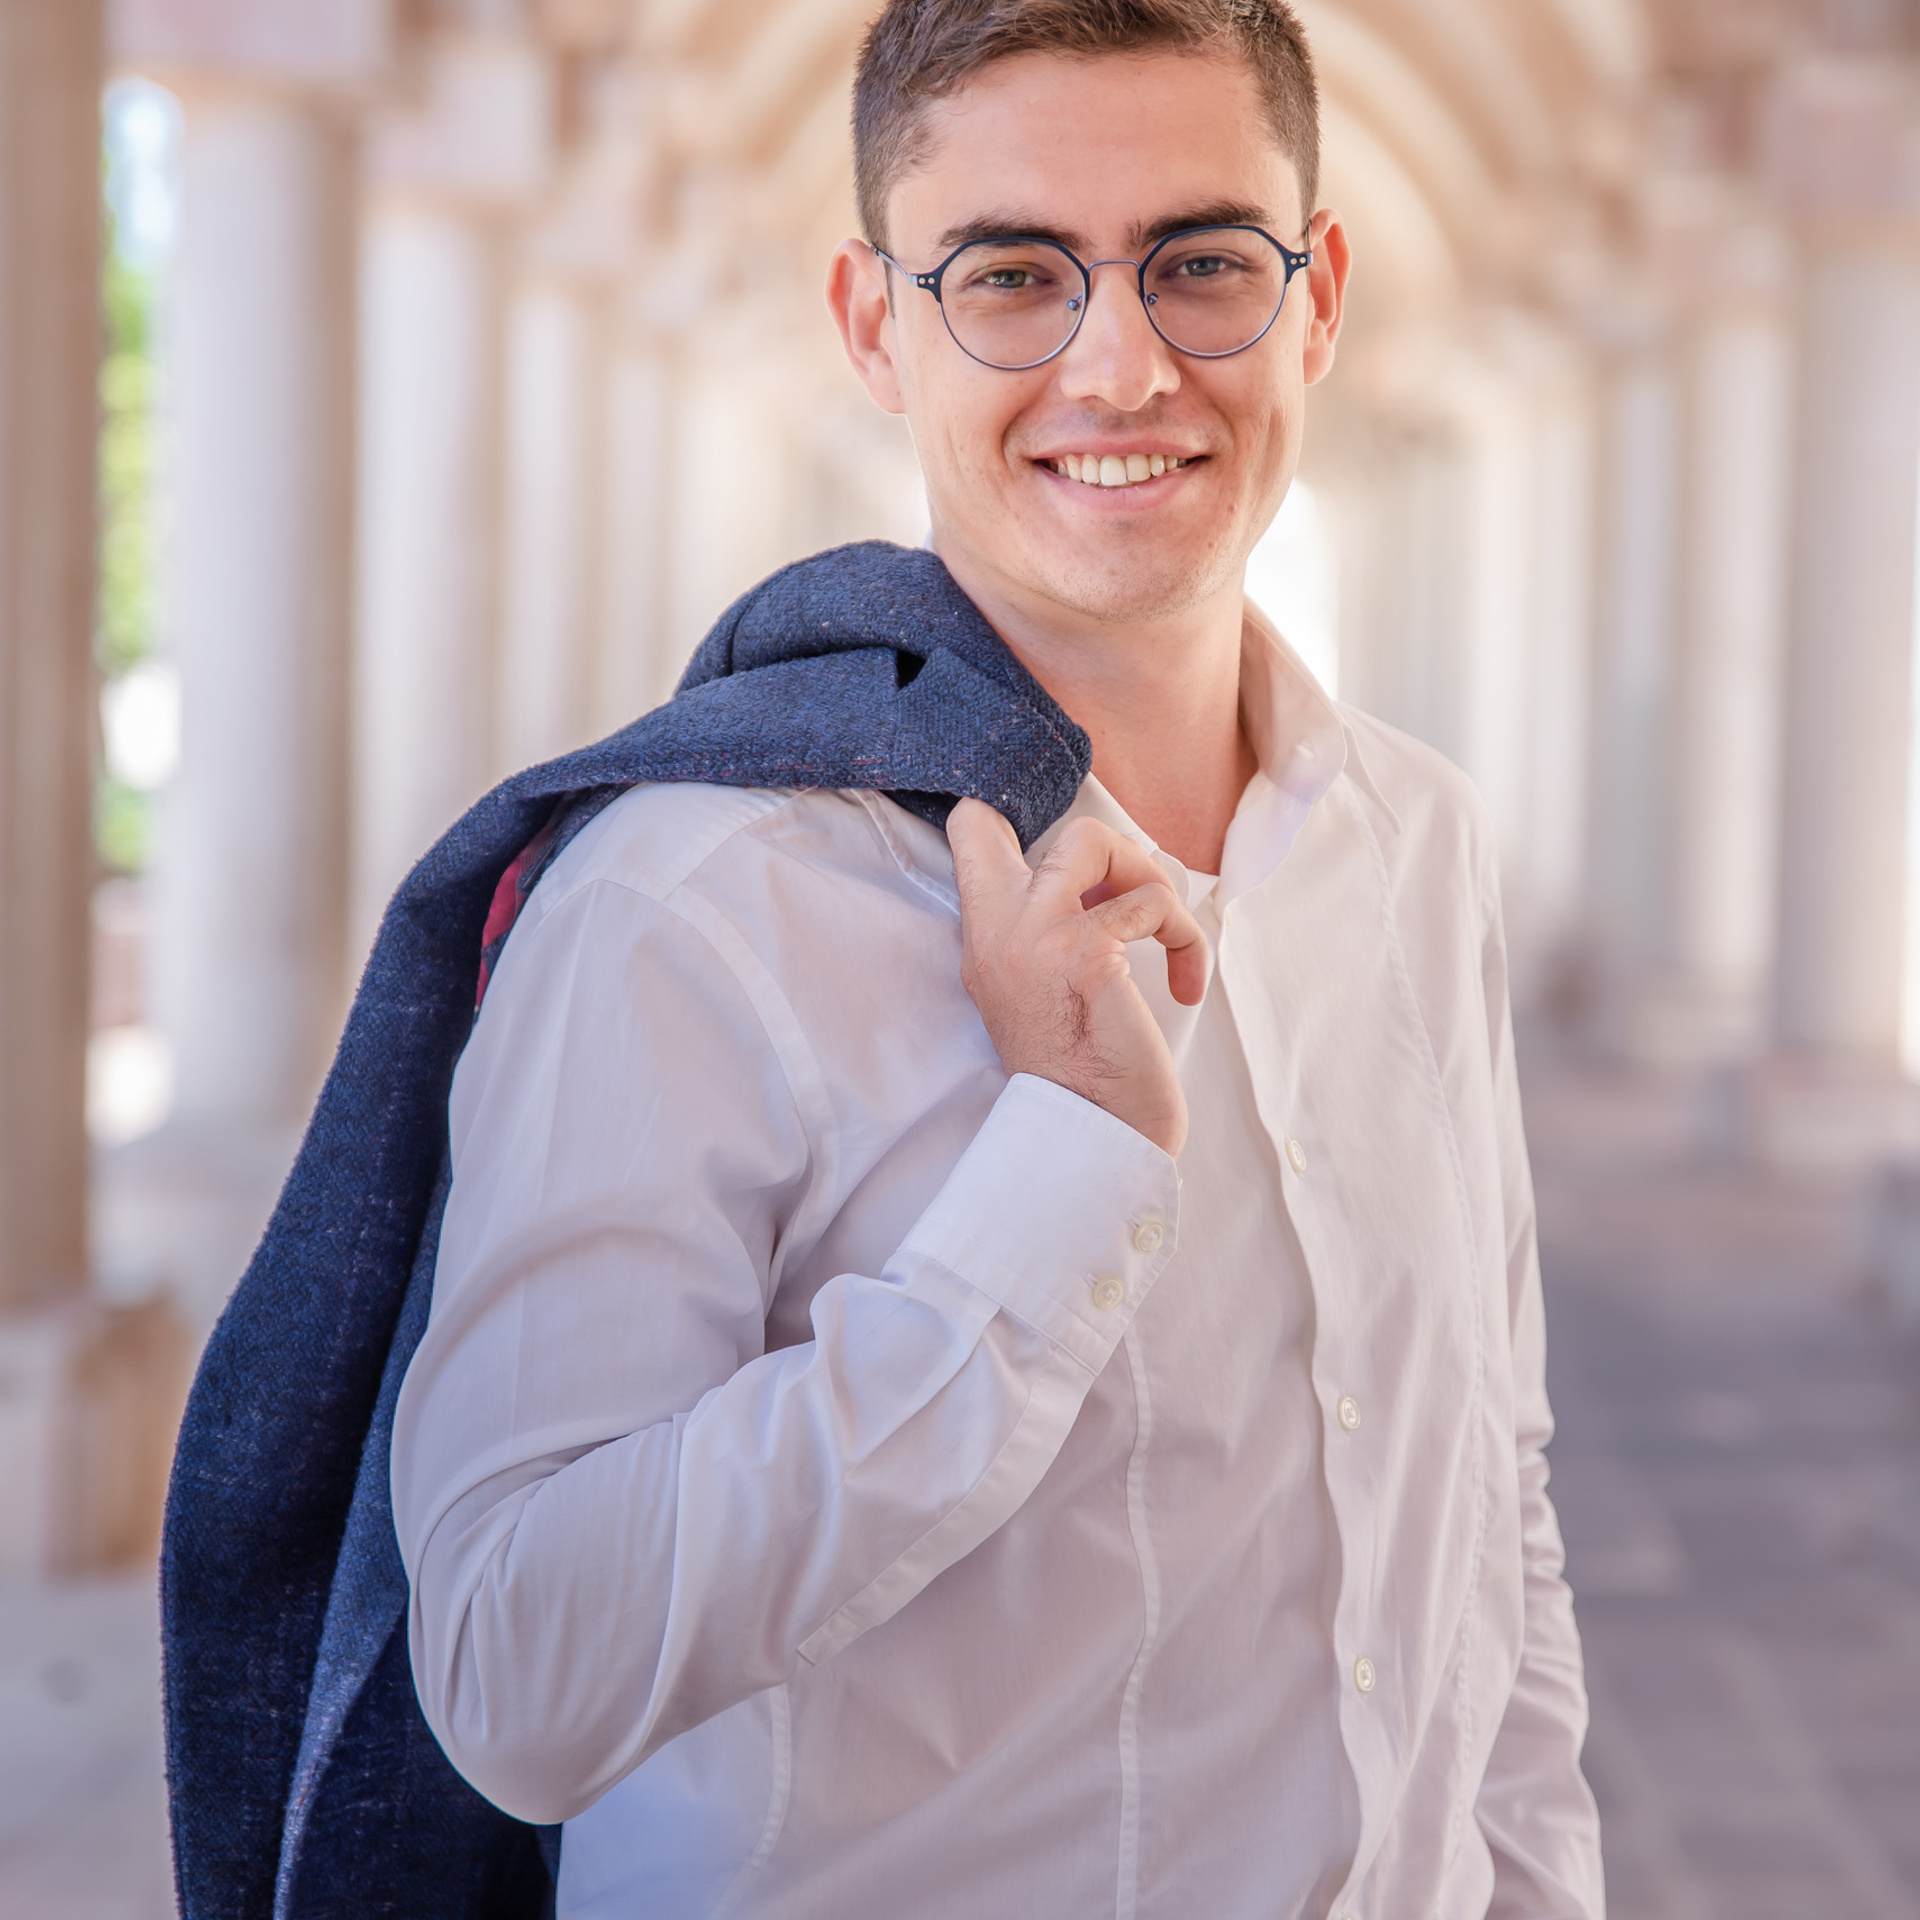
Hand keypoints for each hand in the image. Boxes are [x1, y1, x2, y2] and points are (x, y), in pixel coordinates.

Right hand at [947, 799, 1206, 1155]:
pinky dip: (1186, 939)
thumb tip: (1114, 875)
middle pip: (1046, 823)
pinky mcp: (1083, 953)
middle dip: (1110, 851)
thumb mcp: (1046, 991)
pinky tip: (1186, 986)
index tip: (1086, 868)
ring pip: (1094, 841)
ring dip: (1152, 884)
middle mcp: (995, 931)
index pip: (972, 832)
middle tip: (1137, 908)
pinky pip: (1153, 905)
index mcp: (983, 939)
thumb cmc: (1085, 1075)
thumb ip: (1053, 931)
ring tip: (1167, 941)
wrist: (1091, 1141)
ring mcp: (1033, 937)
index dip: (1024, 815)